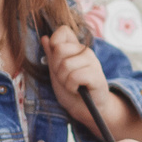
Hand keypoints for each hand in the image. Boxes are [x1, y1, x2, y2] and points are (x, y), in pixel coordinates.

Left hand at [43, 24, 133, 138]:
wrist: (84, 109)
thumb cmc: (71, 89)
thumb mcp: (56, 71)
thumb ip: (51, 55)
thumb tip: (44, 38)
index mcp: (75, 47)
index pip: (63, 31)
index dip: (54, 44)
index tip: (57, 60)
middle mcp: (85, 51)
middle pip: (59, 49)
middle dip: (56, 68)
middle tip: (65, 78)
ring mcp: (92, 62)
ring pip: (65, 65)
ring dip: (63, 80)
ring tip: (71, 85)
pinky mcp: (96, 75)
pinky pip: (74, 77)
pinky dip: (71, 87)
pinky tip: (77, 90)